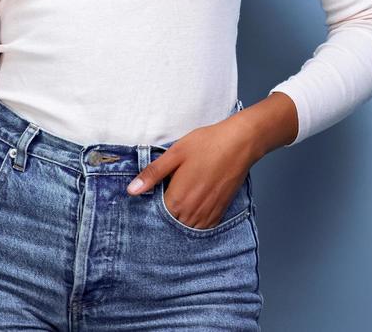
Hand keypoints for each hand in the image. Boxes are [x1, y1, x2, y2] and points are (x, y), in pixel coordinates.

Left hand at [127, 116, 255, 229]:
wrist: (240, 143)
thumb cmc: (207, 144)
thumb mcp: (174, 154)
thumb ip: (152, 174)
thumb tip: (131, 190)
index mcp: (177, 199)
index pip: (155, 217)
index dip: (150, 209)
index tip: (151, 198)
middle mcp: (192, 212)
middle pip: (170, 225)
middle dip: (164, 216)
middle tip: (166, 196)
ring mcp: (207, 214)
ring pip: (186, 228)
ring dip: (180, 220)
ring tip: (180, 201)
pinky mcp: (219, 212)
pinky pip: (202, 227)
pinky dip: (194, 221)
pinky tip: (192, 207)